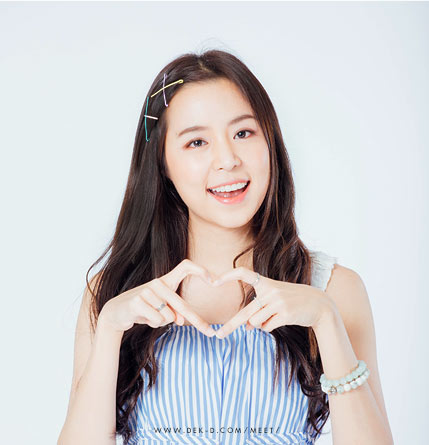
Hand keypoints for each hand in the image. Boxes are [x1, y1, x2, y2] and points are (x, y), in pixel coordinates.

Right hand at [99, 259, 216, 336]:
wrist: (116, 312)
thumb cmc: (144, 309)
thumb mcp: (162, 310)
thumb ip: (175, 312)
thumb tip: (181, 321)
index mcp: (166, 281)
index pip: (185, 266)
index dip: (200, 270)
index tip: (214, 281)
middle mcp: (157, 282)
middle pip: (182, 303)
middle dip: (197, 320)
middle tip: (210, 332)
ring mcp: (147, 290)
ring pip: (168, 316)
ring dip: (162, 322)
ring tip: (150, 316)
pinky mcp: (137, 301)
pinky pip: (157, 319)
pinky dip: (153, 324)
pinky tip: (143, 318)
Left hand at [212, 267, 332, 338]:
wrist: (318, 304)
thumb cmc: (292, 301)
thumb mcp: (274, 301)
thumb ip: (259, 310)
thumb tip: (247, 327)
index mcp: (266, 283)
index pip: (243, 273)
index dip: (228, 276)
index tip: (213, 281)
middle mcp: (270, 291)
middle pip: (245, 312)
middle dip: (231, 325)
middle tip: (217, 336)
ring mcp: (277, 302)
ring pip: (256, 322)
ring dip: (261, 324)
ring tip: (275, 316)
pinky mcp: (285, 313)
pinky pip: (267, 327)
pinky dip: (270, 327)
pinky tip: (281, 319)